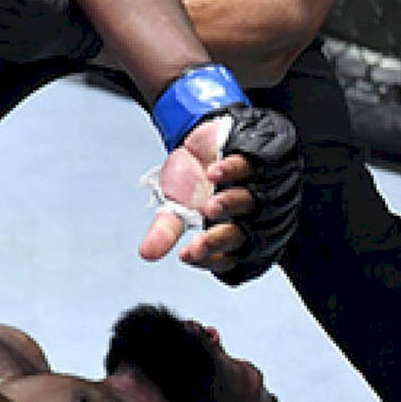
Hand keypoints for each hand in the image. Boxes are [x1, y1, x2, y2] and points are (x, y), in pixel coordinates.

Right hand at [140, 106, 300, 283]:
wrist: (203, 142)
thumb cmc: (193, 181)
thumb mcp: (175, 204)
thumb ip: (166, 229)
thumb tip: (146, 254)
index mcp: (229, 233)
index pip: (227, 257)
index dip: (210, 259)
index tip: (187, 254)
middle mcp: (246, 216)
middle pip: (241, 234)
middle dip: (219, 239)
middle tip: (199, 243)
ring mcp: (253, 188)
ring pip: (248, 202)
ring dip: (230, 205)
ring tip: (209, 207)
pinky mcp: (254, 159)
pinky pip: (247, 167)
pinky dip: (231, 170)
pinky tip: (214, 173)